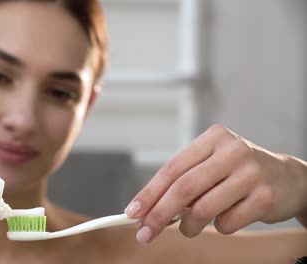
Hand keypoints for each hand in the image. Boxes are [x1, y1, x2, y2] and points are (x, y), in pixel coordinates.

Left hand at [125, 124, 306, 242]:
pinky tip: (227, 218)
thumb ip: (184, 181)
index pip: (172, 168)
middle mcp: (232, 150)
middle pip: (184, 188)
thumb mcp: (212, 165)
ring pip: (203, 209)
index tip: (132, 212)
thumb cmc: (239, 173)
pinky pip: (226, 223)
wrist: (291, 179)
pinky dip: (218, 228)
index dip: (149, 192)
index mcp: (213, 138)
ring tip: (188, 228)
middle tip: (145, 233)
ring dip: (188, 226)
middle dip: (159, 214)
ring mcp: (251, 173)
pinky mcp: (265, 197)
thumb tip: (148, 210)